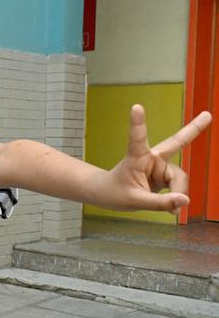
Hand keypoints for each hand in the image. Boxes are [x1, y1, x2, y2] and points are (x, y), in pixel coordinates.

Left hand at [94, 105, 211, 213]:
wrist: (109, 195)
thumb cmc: (114, 192)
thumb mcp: (134, 201)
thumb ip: (159, 203)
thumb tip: (185, 201)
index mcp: (135, 157)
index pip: (137, 138)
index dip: (138, 123)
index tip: (136, 107)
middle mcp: (151, 158)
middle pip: (176, 143)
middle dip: (193, 129)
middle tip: (208, 115)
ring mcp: (160, 166)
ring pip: (179, 178)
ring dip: (178, 193)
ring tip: (172, 210)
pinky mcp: (165, 176)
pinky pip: (179, 187)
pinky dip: (177, 198)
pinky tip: (174, 207)